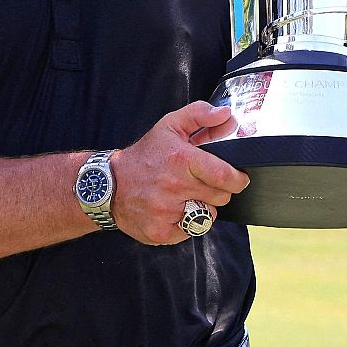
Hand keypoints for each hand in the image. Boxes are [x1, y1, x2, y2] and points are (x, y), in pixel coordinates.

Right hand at [109, 102, 249, 245]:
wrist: (109, 184)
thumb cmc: (145, 155)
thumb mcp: (169, 126)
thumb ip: (200, 115)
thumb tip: (226, 114)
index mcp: (181, 159)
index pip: (224, 176)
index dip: (237, 179)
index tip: (238, 178)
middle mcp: (174, 186)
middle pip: (220, 197)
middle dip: (217, 191)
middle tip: (200, 183)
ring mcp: (166, 212)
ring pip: (207, 216)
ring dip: (202, 207)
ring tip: (183, 196)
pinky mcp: (160, 232)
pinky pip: (190, 231)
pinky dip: (185, 223)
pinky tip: (171, 210)